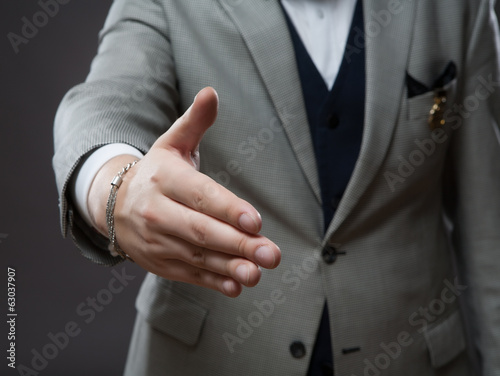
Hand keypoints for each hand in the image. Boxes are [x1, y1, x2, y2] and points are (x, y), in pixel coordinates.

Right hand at [88, 87, 280, 296]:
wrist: (113, 204)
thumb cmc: (156, 173)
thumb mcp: (171, 144)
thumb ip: (194, 122)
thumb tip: (211, 92)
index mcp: (163, 179)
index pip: (200, 195)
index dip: (227, 209)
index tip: (255, 221)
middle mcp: (157, 212)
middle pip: (201, 230)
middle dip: (238, 244)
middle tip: (271, 254)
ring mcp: (157, 241)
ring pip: (196, 256)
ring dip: (229, 267)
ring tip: (257, 274)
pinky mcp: (159, 262)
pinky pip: (188, 273)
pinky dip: (212, 281)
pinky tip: (235, 286)